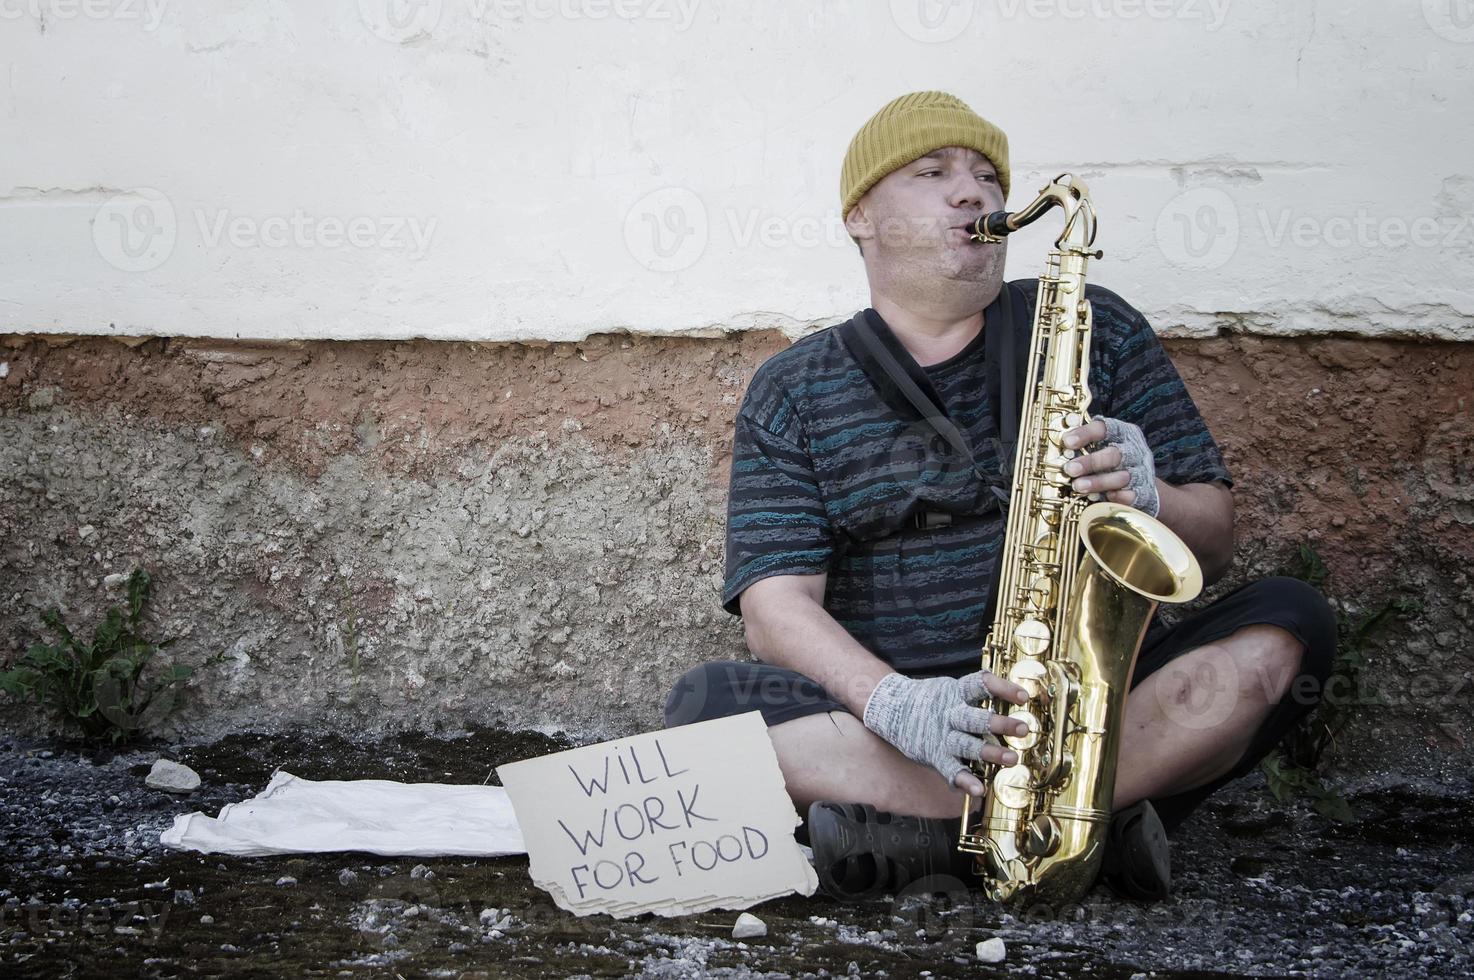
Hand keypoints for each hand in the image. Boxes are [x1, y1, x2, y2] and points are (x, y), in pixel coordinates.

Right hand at [861, 670, 1030, 797]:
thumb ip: (974, 694)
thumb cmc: (929, 700)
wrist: (890, 708)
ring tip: (1012, 759)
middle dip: (1001, 724)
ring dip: (990, 753)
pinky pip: (951, 769)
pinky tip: (979, 789)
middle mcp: (949, 714)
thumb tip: (1013, 695)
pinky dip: (964, 780)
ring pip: (967, 745)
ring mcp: (942, 736)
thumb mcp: (949, 688)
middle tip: (1024, 728)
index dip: (1003, 689)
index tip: (1024, 696)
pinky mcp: (934, 755)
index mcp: (955, 693)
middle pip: (976, 719)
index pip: (980, 685)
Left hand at [1062, 417, 1160, 516]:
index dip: (1085, 434)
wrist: (1144, 485)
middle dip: (1090, 462)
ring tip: (1078, 486)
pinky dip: (1119, 497)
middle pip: (1114, 454)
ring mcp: (1141, 471)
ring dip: (1098, 482)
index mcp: (1121, 433)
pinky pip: (1133, 495)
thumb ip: (1083, 446)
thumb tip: (1053, 449)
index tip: (1067, 442)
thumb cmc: (1112, 463)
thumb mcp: (1100, 447)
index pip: (1104, 428)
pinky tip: (1105, 497)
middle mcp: (1133, 450)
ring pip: (1122, 476)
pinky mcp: (1145, 492)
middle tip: (1070, 469)